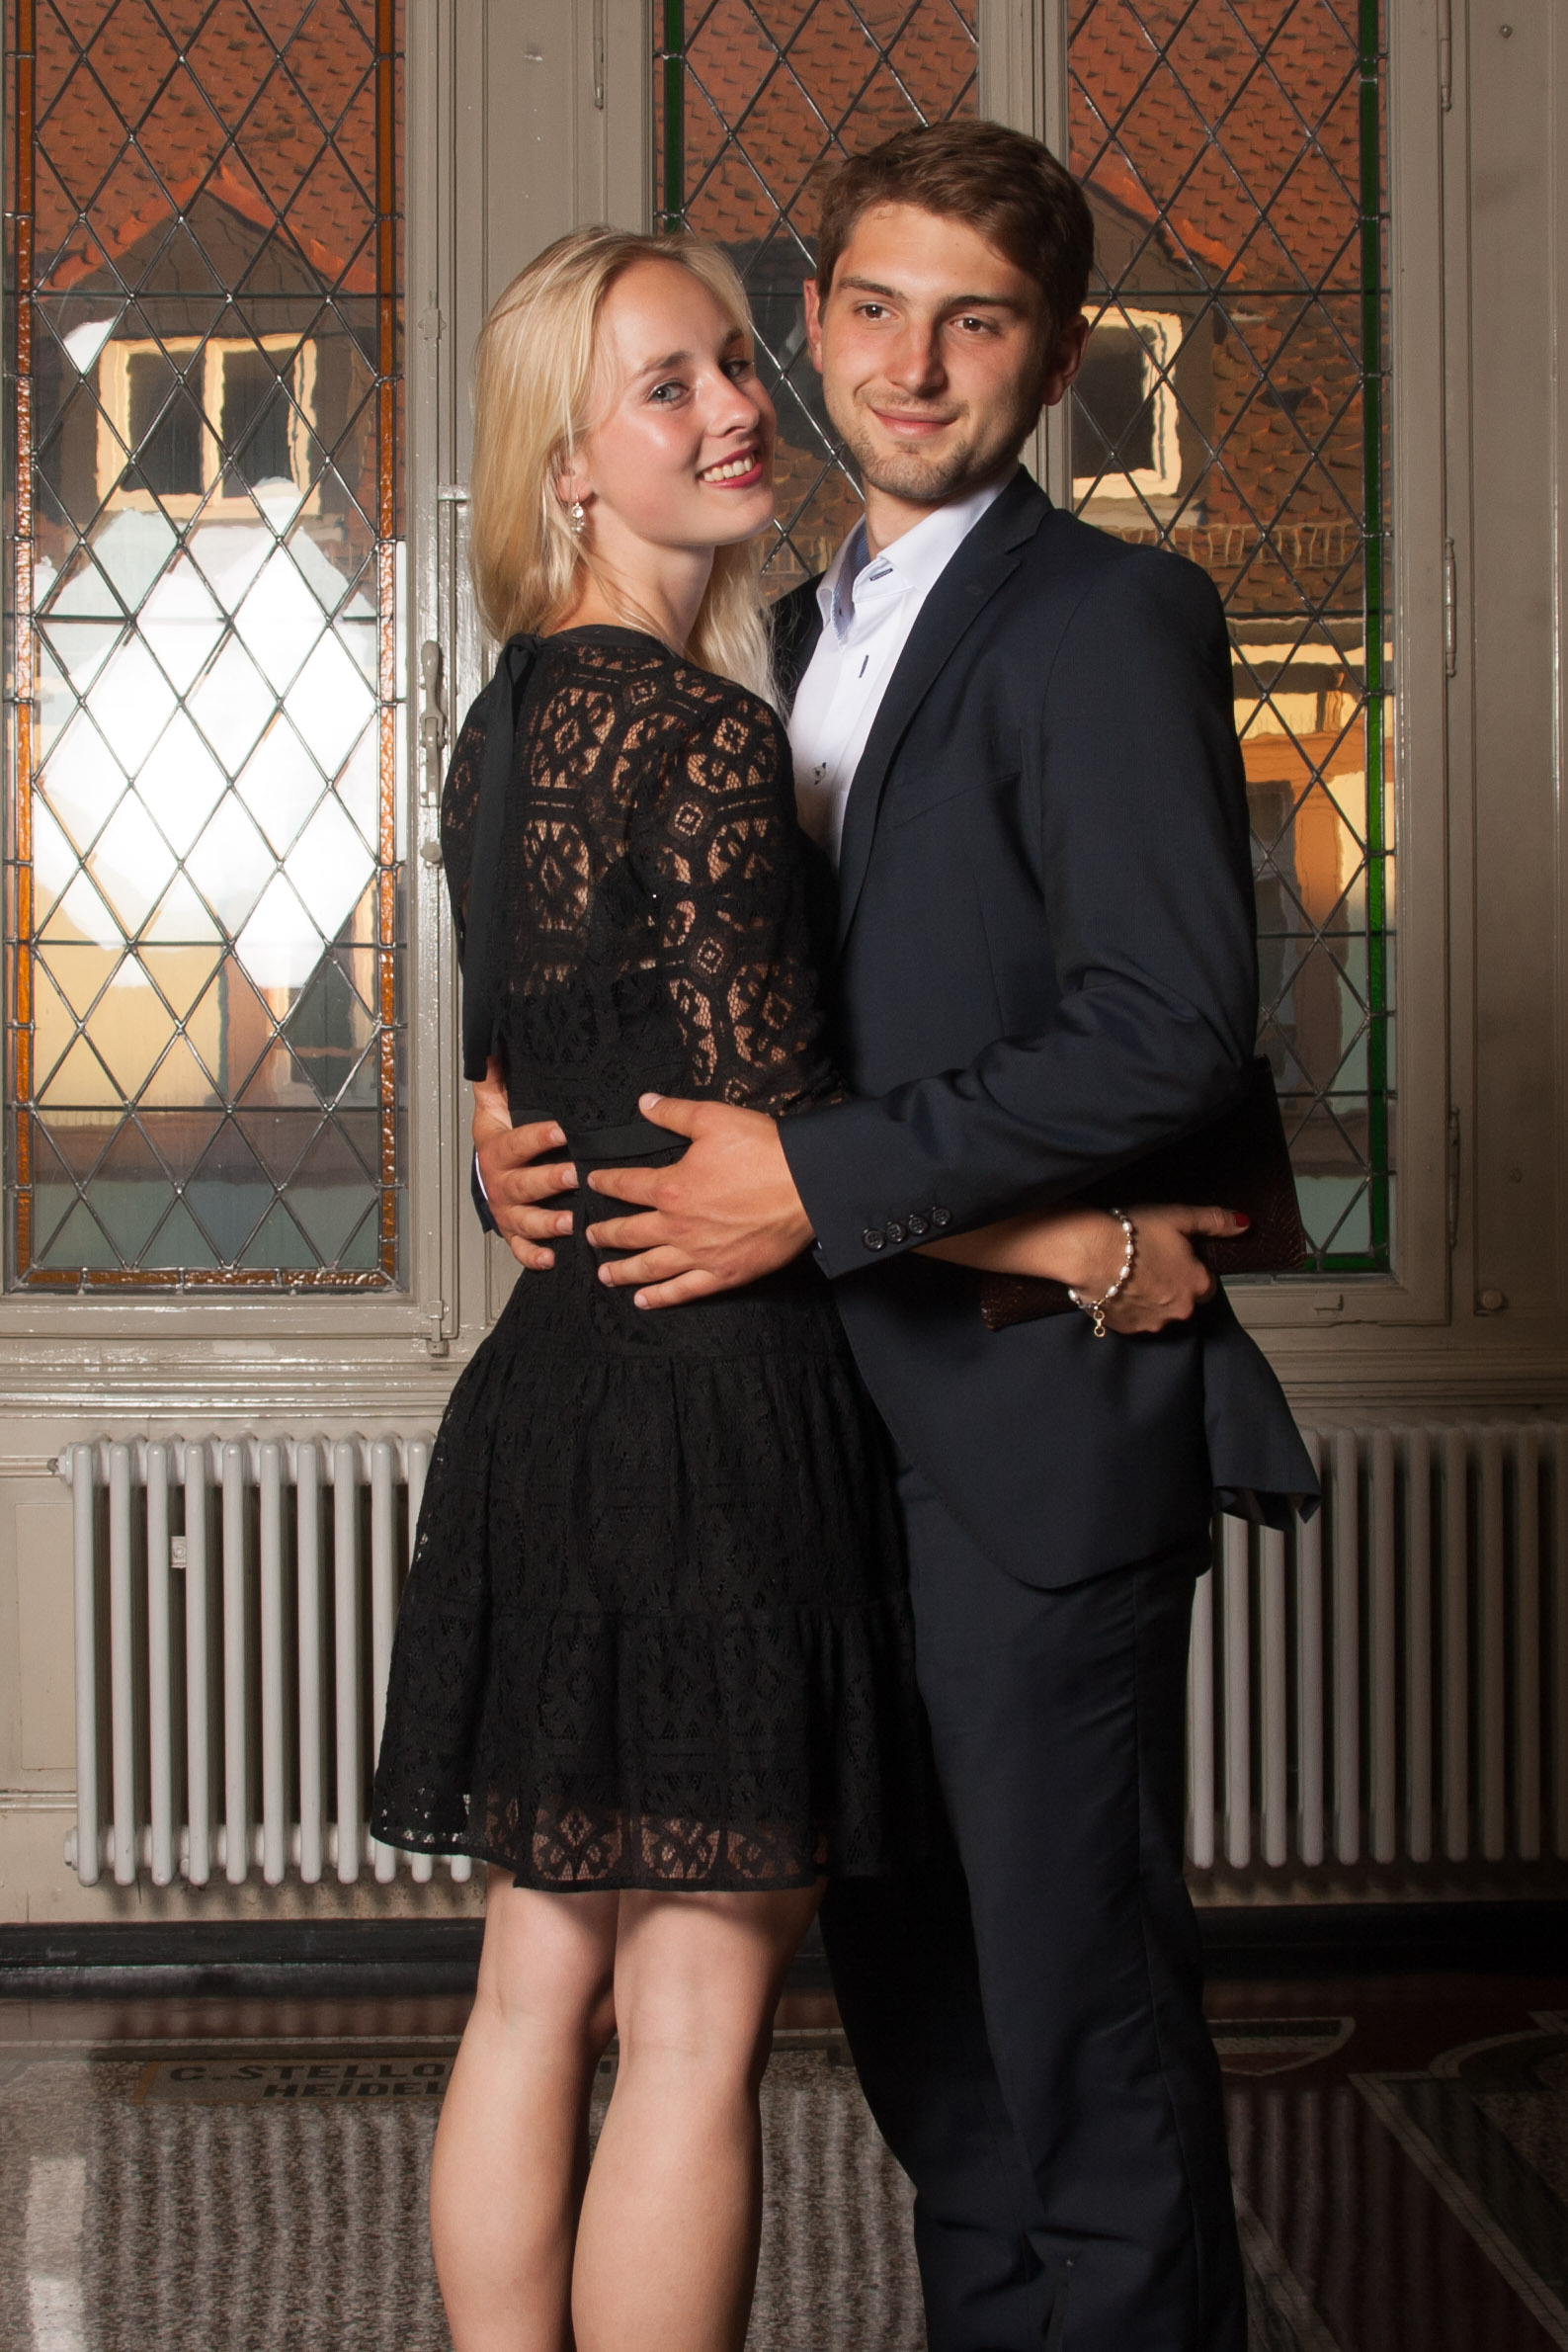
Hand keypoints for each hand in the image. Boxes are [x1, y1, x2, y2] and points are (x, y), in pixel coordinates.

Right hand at [471, 1058, 576, 1270]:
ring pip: (526, 1219)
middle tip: (575, 1177)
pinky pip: (522, 1249)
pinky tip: (552, 1258)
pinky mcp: (515, 1233)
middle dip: (550, 1181)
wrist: (486, 1178)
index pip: (517, 1142)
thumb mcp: (494, 1109)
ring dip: (547, 1223)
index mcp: (497, 1150)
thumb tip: (491, 1047)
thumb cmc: (499, 1142)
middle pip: (525, 1183)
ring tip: (571, 1222)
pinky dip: (534, 1256)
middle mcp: (501, 1183)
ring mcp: (508, 1211)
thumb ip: (494, 1081)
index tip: (562, 1130)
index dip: (538, 1137)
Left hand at [583, 1093, 814, 1307]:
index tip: (591, 1183)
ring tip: (603, 1275)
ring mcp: (699, 1255)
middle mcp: (677, 1226)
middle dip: (604, 1234)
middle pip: (629, 1233)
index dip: (604, 1183)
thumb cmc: (763, 1151)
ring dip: (622, 1272)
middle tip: (588, 1236)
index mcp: (671, 1188)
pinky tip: (643, 1301)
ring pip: (649, 1267)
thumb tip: (644, 1103)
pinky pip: (684, 1290)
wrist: (807, 1186)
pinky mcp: (723, 1274)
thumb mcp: (714, 1118)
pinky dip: (660, 1298)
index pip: (625, 1186)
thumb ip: (673, 1113)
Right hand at [1101, 1203, 1245, 1332]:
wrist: (1088, 1253)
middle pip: (1183, 1301)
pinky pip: (1134, 1319)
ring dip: (1150, 1299)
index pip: (1207, 1286)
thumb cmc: (1133, 1233)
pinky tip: (1117, 1287)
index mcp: (1196, 1284)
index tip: (1176, 1259)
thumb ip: (1214, 1221)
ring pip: (1159, 1313)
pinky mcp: (1125, 1329)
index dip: (1192, 1271)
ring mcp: (1152, 1323)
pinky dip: (1129, 1307)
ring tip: (1130, 1274)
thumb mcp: (1178, 1217)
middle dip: (1171, 1286)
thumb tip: (1244, 1223)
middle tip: (1150, 1263)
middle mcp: (1179, 1310)